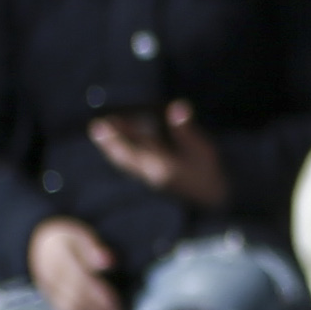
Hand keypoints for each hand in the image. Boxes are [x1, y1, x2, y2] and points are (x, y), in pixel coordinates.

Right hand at [27, 217, 122, 309]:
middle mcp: (51, 278)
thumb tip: (108, 262)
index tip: (116, 304)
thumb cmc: (66, 240)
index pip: (79, 282)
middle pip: (74, 300)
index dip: (98, 296)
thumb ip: (93, 248)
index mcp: (59, 259)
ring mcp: (49, 291)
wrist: (37, 245)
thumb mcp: (78, 235)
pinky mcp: (50, 301)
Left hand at [88, 101, 228, 203]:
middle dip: (110, 141)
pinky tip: (119, 148)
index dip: (121, 132)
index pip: (137, 145)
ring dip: (112, 148)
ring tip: (101, 134)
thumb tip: (177, 107)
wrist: (214, 203)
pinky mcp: (153, 181)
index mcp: (163, 164)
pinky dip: (123, 155)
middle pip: (125, 155)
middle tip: (96, 127)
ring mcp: (151, 179)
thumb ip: (186, 130)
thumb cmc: (209, 173)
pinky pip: (132, 166)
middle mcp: (152, 173)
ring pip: (126, 162)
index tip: (105, 122)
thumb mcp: (202, 150)